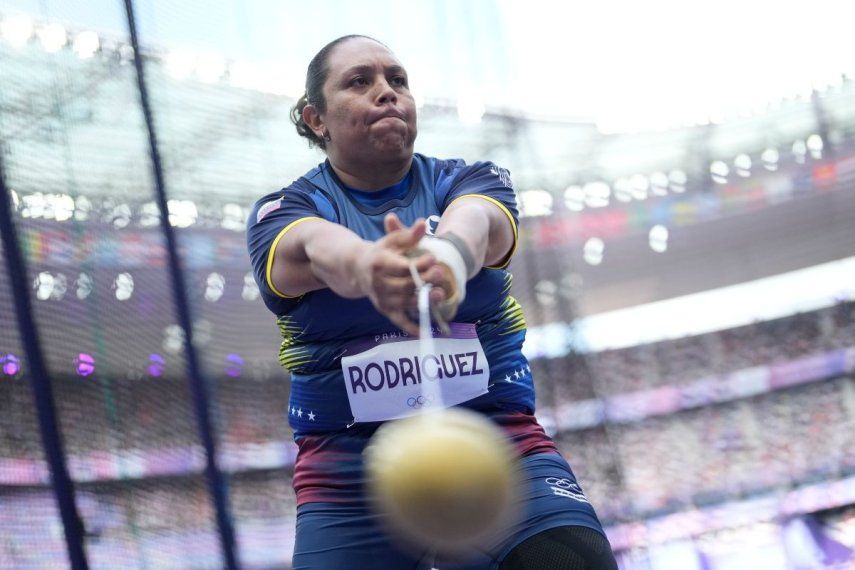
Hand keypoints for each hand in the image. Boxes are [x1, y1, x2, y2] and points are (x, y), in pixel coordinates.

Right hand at [354, 213, 445, 335]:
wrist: (358, 268)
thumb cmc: (381, 252)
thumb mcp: (392, 240)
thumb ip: (409, 234)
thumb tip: (423, 223)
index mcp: (379, 263)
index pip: (401, 267)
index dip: (418, 264)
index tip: (433, 258)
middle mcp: (378, 283)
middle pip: (405, 285)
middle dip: (425, 280)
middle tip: (442, 273)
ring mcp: (382, 298)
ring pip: (405, 302)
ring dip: (423, 300)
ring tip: (440, 294)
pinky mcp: (385, 310)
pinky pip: (398, 321)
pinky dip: (410, 328)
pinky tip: (423, 332)